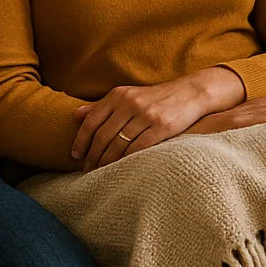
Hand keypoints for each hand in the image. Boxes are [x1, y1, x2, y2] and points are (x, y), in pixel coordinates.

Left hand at [72, 68, 245, 170]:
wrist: (191, 93)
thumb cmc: (155, 98)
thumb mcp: (128, 96)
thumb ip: (102, 106)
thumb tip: (75, 115)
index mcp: (119, 95)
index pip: (91, 121)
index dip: (81, 140)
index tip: (75, 156)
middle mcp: (130, 103)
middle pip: (103, 136)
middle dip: (92, 156)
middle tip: (87, 170)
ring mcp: (146, 115)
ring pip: (118, 144)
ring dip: (107, 162)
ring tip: (101, 173)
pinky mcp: (162, 126)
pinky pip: (138, 148)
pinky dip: (126, 161)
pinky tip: (121, 169)